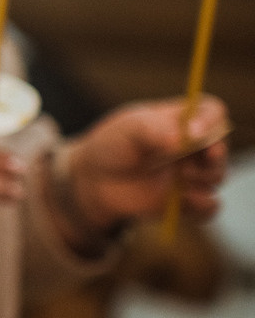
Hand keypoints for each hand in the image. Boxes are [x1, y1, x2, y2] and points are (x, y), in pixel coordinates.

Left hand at [60, 95, 229, 239]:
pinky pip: (209, 206)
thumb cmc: (111, 146)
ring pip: (218, 175)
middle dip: (216, 152)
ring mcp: (192, 173)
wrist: (95, 181)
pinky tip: (182, 200)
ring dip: (204, 176)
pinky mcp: (188, 200)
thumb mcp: (126, 129)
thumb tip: (180, 141)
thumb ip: (151, 129)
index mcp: (181, 120)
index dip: (210, 120)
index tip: (194, 132)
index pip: (211, 111)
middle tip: (204, 157)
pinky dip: (202, 204)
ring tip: (179, 175)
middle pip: (221, 144)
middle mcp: (193, 146)